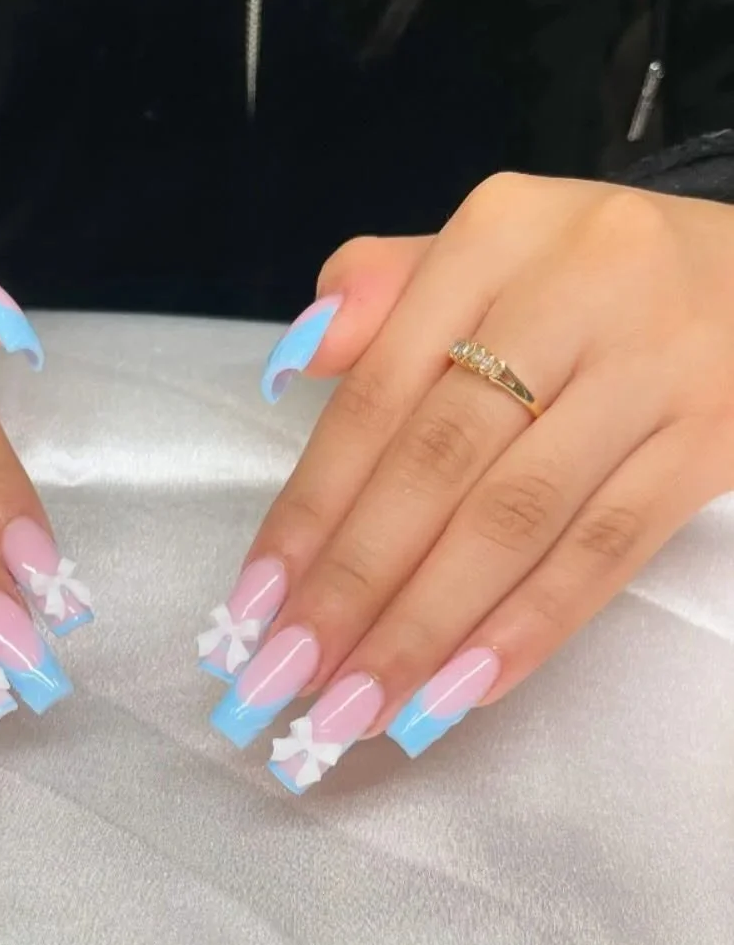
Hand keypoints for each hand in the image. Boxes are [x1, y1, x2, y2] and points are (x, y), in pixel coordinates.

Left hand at [201, 174, 733, 790]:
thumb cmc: (586, 271)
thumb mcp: (486, 247)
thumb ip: (381, 291)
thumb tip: (293, 359)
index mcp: (493, 238)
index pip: (377, 396)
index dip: (312, 507)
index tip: (255, 600)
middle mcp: (573, 294)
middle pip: (438, 465)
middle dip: (354, 585)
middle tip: (289, 676)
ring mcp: (653, 370)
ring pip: (516, 520)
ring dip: (427, 627)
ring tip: (359, 705)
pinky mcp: (714, 442)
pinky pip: (608, 550)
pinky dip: (529, 627)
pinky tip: (463, 690)